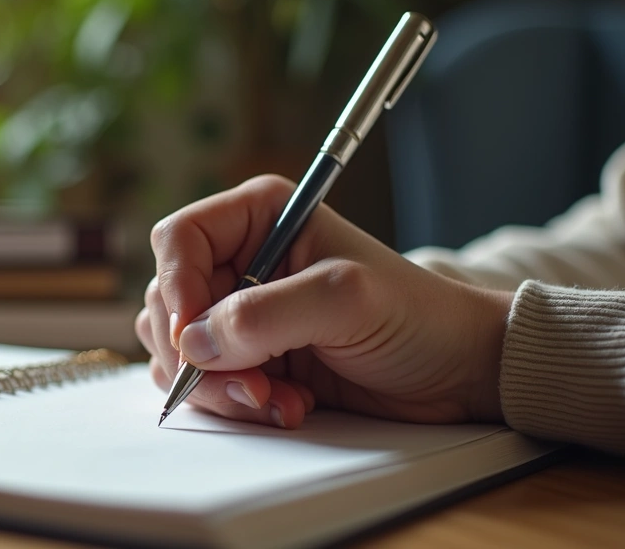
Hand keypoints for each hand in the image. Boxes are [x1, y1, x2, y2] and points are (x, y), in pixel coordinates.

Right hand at [135, 175, 513, 428]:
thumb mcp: (343, 300)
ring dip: (220, 387)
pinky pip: (207, 385)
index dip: (176, 287)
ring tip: (278, 399)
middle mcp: (241, 262)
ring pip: (180, 352)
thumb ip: (264, 315)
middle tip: (252, 384)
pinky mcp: (250, 361)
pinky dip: (237, 405)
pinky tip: (288, 406)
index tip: (194, 336)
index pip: (178, 240)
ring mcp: (242, 315)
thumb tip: (195, 343)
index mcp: (259, 218)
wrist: (455, 370)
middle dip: (201, 354)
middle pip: (169, 303)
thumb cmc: (415, 315)